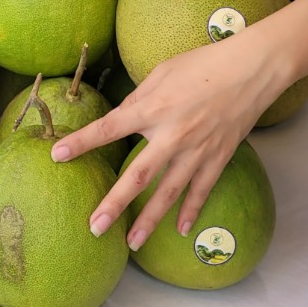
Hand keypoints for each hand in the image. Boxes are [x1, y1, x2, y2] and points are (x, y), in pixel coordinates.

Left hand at [50, 32, 283, 248]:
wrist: (249, 71)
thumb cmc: (202, 64)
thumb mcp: (161, 72)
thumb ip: (137, 99)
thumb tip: (119, 118)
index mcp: (153, 107)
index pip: (109, 127)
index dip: (82, 142)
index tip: (57, 155)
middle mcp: (173, 134)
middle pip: (138, 174)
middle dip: (115, 202)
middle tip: (95, 226)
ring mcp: (197, 150)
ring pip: (169, 193)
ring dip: (149, 219)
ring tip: (131, 243)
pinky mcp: (217, 157)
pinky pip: (201, 190)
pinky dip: (191, 211)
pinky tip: (179, 230)